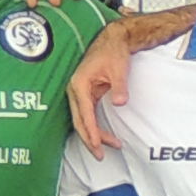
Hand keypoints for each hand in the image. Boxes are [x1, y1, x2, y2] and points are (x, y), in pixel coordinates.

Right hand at [68, 35, 138, 155]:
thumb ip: (119, 87)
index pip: (84, 113)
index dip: (91, 131)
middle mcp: (75, 90)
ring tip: (106, 150)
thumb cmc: (113, 53)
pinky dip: (94, 127)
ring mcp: (79, 93)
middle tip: (100, 156)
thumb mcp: (119, 70)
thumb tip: (120, 103)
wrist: (112, 40)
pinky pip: (87, 115)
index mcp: (79, 85)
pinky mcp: (86, 94)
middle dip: (89, 139)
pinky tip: (103, 137)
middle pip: (79, 121)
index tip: (97, 144)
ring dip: (93, 135)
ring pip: (82, 120)